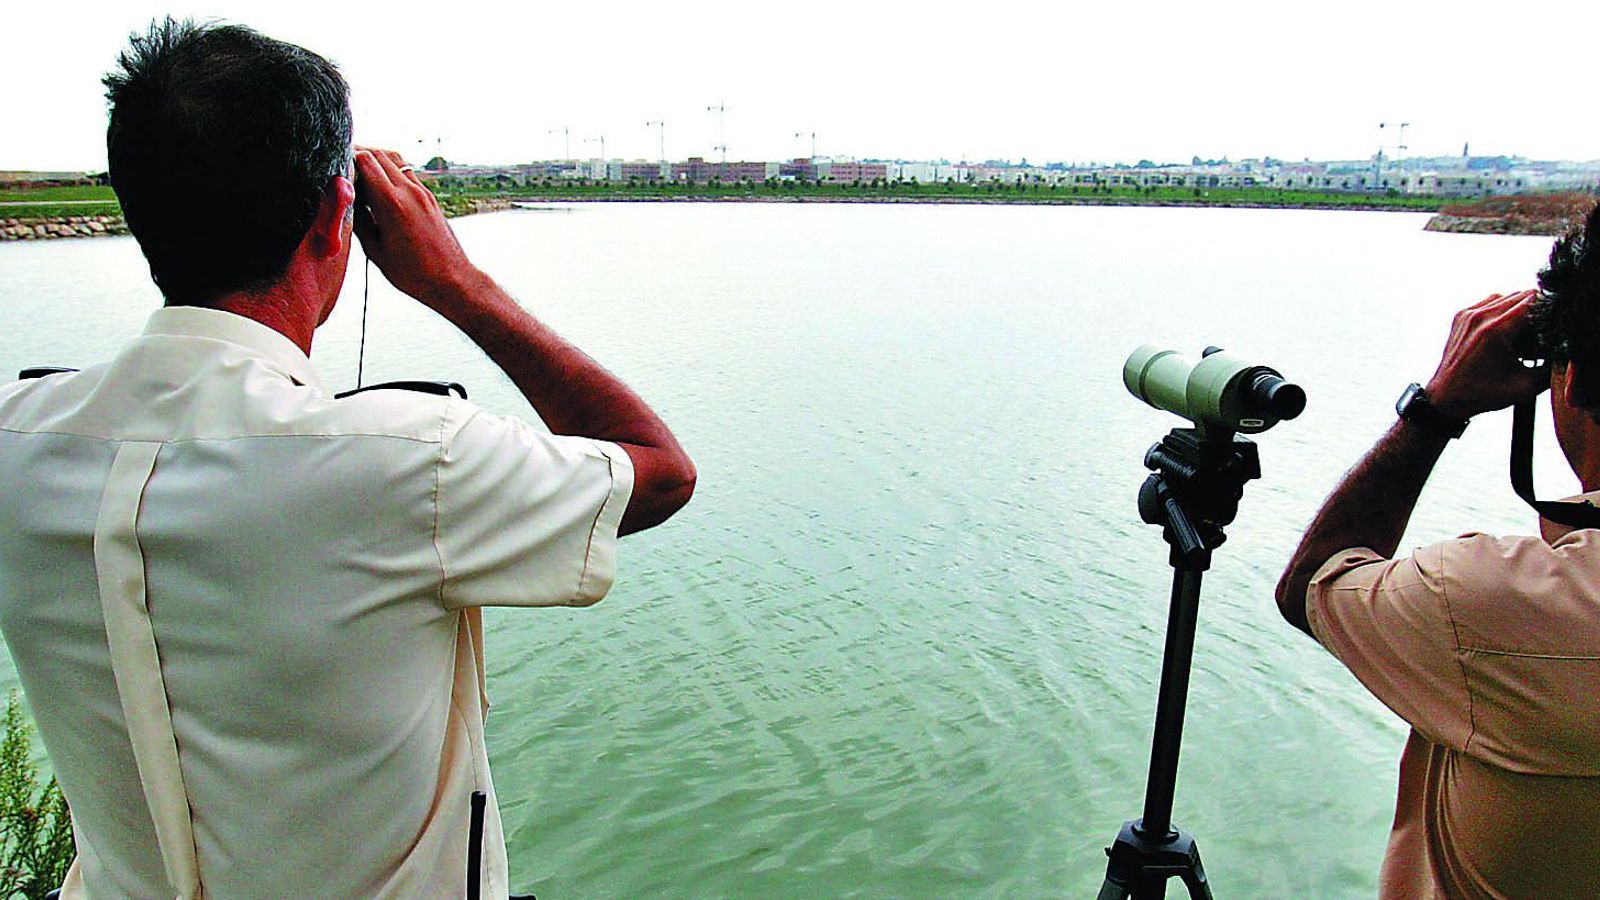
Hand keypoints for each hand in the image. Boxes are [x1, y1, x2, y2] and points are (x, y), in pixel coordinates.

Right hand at [352, 148, 481, 309]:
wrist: (452, 280)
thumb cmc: (414, 273)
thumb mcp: (375, 251)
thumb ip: (359, 221)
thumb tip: (343, 201)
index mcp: (392, 204)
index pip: (365, 160)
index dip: (346, 158)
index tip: (334, 166)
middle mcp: (410, 192)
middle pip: (379, 154)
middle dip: (358, 154)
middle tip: (342, 167)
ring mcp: (422, 192)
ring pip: (394, 159)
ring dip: (375, 160)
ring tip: (359, 175)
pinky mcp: (429, 197)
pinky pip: (406, 172)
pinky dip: (390, 171)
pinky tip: (380, 187)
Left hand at [1424, 289, 1548, 419]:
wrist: (1445, 398)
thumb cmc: (1482, 394)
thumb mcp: (1526, 386)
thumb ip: (1552, 366)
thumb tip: (1564, 350)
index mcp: (1496, 330)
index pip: (1534, 300)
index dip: (1548, 310)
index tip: (1551, 325)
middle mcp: (1480, 317)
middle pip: (1521, 295)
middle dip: (1535, 311)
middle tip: (1538, 332)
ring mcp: (1468, 314)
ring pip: (1506, 296)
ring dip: (1518, 309)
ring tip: (1521, 333)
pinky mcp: (1461, 315)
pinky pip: (1490, 301)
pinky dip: (1501, 310)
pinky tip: (1505, 330)